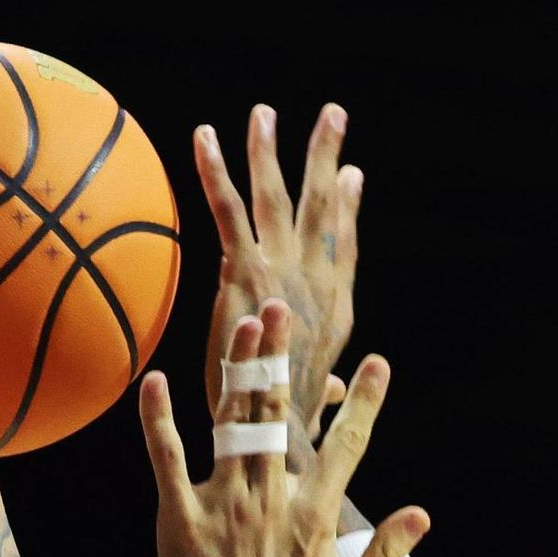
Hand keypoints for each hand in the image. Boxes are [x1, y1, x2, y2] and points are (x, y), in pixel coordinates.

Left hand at [140, 299, 425, 556]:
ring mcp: (224, 508)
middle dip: (284, 358)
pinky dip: (159, 419)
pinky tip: (155, 380)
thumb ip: (389, 555)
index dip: (363, 402)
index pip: (347, 446)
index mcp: (317, 519)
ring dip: (237, 369)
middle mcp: (273, 502)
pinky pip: (167, 459)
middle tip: (284, 309)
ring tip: (241, 324)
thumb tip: (421, 515)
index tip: (375, 364)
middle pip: (281, 414)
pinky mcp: (181, 523)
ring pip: (231, 423)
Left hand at [195, 105, 359, 443]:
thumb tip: (334, 389)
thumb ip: (321, 387)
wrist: (276, 442)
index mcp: (335, 313)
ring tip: (263, 114)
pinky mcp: (245, 274)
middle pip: (323, 209)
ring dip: (270, 151)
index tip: (353, 177)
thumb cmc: (292, 436)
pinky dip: (216, 171)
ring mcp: (281, 274)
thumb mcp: (314, 406)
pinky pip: (228, 211)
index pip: (343, 250)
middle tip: (333, 117)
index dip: (348, 211)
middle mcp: (314, 285)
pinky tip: (203, 137)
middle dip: (326, 159)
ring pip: (277, 198)